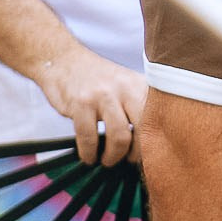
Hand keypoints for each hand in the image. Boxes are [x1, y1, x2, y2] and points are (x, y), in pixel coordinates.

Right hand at [33, 46, 145, 163]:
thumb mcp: (125, 85)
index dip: (155, 145)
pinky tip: (88, 156)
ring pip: (119, 137)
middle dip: (136, 154)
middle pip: (144, 131)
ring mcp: (103, 95)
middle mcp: (127, 88)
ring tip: (107, 160)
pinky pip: (89, 137)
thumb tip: (149, 146)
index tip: (147, 157)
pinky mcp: (81, 103)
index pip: (159, 121)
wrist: (62, 59)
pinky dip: (89, 153)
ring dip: (113, 157)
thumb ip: (138, 107)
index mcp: (142, 86)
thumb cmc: (96, 80)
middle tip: (128, 161)